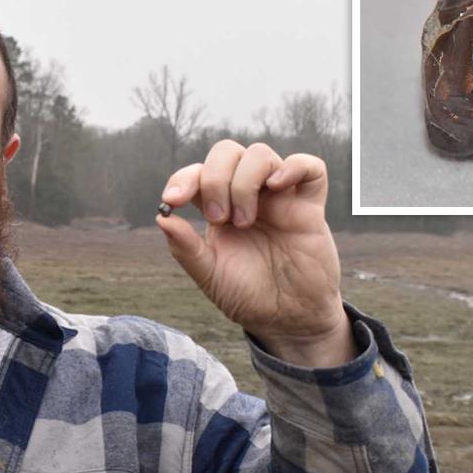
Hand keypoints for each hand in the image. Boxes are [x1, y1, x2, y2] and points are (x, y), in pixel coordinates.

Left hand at [156, 140, 355, 367]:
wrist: (288, 320)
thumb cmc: (249, 296)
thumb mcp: (210, 276)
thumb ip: (186, 248)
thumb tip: (162, 218)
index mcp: (219, 209)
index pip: (198, 174)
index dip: (182, 179)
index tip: (172, 200)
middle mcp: (248, 197)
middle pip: (227, 152)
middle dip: (215, 178)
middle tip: (218, 218)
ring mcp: (279, 199)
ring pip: (260, 154)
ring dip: (245, 181)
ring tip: (245, 221)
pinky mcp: (309, 208)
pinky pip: (310, 168)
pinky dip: (293, 167)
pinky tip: (278, 186)